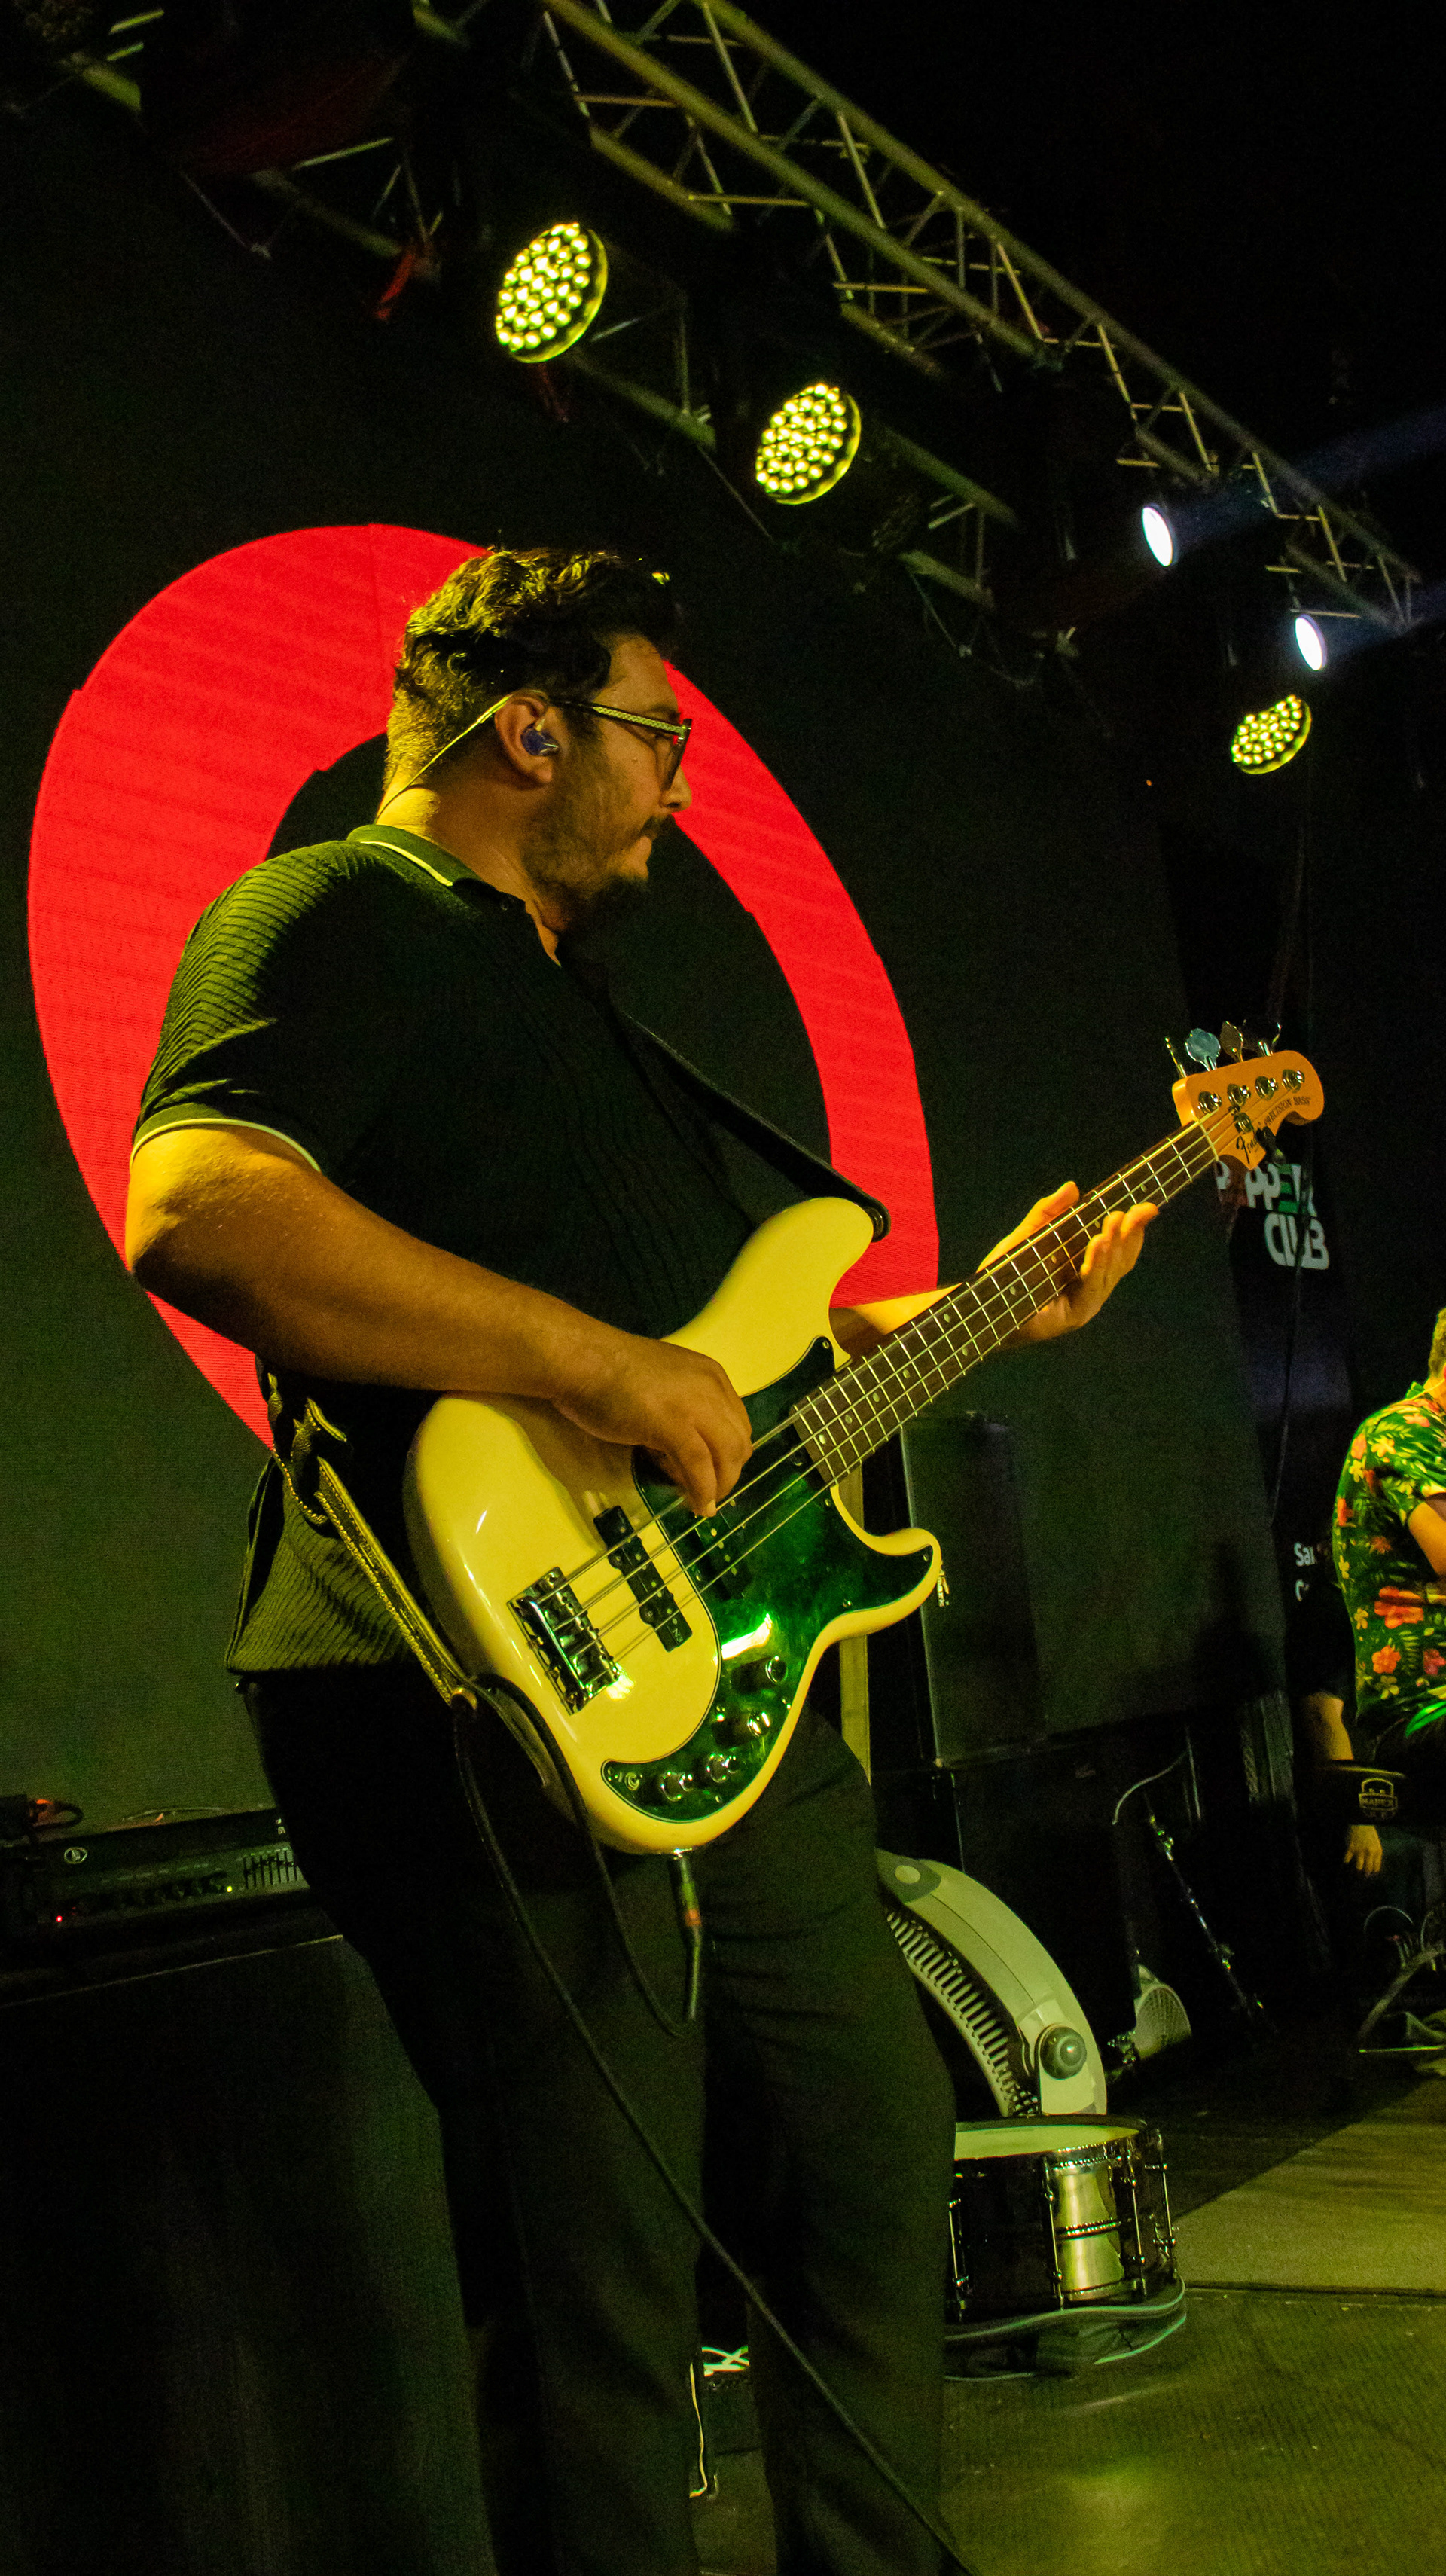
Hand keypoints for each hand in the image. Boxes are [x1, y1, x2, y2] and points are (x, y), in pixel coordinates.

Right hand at [554, 1332, 751, 1516]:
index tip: (713, 1472)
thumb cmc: (609, 1371)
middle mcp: (712, 1387)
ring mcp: (694, 1405)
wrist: (580, 1358)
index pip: (738, 1422)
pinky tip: (696, 1505)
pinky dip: (702, 1491)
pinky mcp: (673, 1425)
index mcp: (711, 1375)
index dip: (730, 1454)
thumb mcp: (663, 1385)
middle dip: (729, 1473)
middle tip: (709, 1493)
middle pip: (739, 1441)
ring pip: (726, 1456)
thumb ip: (683, 1408)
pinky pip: (700, 1467)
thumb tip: (685, 1449)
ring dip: (719, 1486)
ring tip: (703, 1504)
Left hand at [981, 1182, 1155, 1344]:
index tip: (1148, 1207)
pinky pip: (1091, 1288)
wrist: (979, 1305)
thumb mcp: (1027, 1237)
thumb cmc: (1004, 1275)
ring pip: (1110, 1273)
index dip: (1134, 1229)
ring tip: (1116, 1221)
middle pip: (1122, 1260)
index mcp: (1086, 1269)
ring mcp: (1085, 1304)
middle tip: (1139, 1209)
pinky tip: (1099, 1243)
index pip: (1119, 1249)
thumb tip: (1072, 1187)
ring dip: (1115, 1245)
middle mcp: (1090, 1288)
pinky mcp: (1073, 1315)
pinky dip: (1097, 1264)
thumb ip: (1047, 1214)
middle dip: (1131, 1233)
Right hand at [1343, 1824, 1383, 1875]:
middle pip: (1368, 1869)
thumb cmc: (1369, 1833)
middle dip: (1365, 1875)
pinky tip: (1346, 1863)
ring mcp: (1360, 1851)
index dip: (1372, 1873)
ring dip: (1356, 1870)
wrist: (1361, 1822)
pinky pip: (1347, 1860)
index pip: (1376, 1867)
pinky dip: (1346, 1862)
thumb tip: (1370, 1866)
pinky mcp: (1351, 1848)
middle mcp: (1370, 1853)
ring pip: (1358, 1867)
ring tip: (1354, 1873)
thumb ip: (1375, 1854)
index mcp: (1377, 1852)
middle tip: (1361, 1878)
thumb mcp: (1376, 1844)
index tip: (1369, 1876)